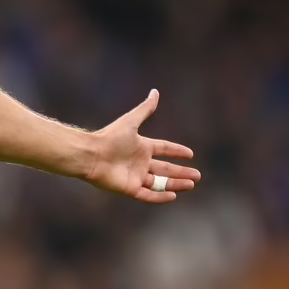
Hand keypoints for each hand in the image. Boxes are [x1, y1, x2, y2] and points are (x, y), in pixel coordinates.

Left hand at [85, 90, 200, 202]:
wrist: (90, 154)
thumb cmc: (109, 137)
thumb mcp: (131, 121)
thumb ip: (145, 109)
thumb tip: (155, 92)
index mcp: (141, 146)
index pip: (163, 149)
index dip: (176, 151)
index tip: (190, 154)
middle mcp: (139, 162)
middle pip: (165, 169)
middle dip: (181, 172)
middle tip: (197, 176)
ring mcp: (135, 176)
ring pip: (159, 183)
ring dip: (175, 184)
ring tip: (191, 184)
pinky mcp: (129, 188)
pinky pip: (148, 195)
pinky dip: (160, 197)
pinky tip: (173, 197)